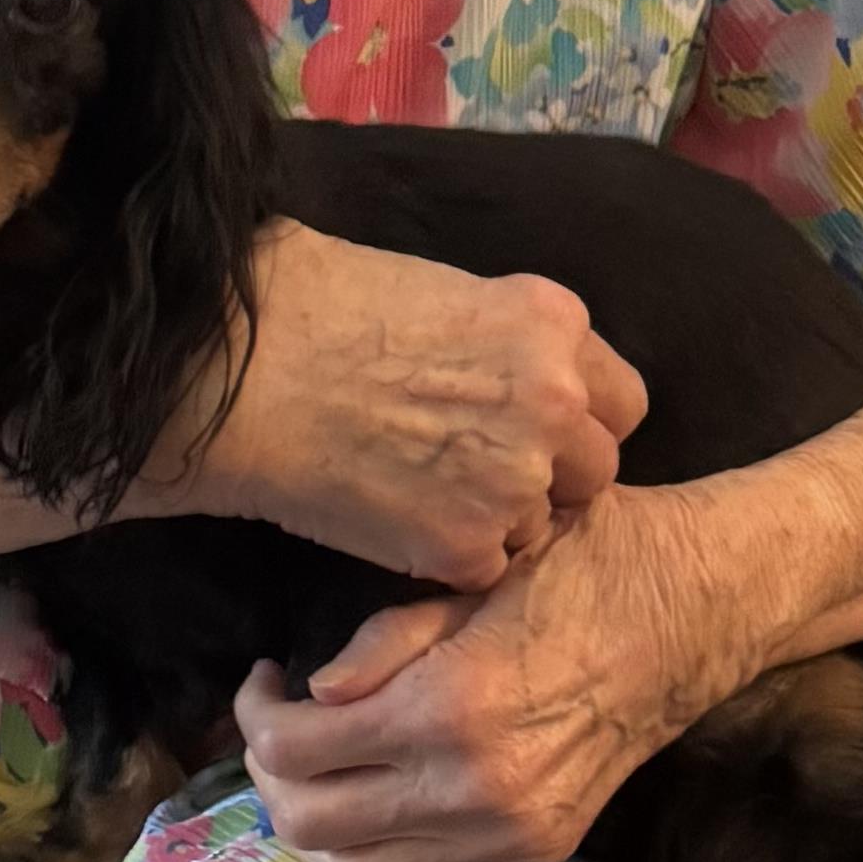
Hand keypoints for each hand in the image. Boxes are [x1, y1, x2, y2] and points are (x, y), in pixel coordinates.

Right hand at [181, 217, 646, 591]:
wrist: (241, 373)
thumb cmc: (315, 310)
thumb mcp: (442, 292)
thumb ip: (508, 343)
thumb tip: (517, 375)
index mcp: (553, 325)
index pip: (620, 401)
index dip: (578, 423)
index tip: (538, 433)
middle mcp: (555, 401)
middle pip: (597, 469)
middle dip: (550, 478)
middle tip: (478, 473)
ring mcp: (517, 479)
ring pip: (541, 525)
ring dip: (497, 520)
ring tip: (419, 491)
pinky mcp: (467, 545)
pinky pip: (485, 569)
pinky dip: (447, 557)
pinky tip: (393, 518)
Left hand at [238, 492, 725, 861]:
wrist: (698, 613)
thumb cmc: (588, 565)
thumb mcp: (476, 576)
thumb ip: (384, 641)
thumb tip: (314, 692)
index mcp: (447, 706)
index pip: (293, 749)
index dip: (252, 716)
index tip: (262, 678)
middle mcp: (472, 787)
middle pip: (307, 823)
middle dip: (269, 774)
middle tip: (278, 726)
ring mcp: (506, 831)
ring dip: (315, 826)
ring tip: (318, 768)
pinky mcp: (534, 849)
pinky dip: (376, 845)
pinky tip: (377, 789)